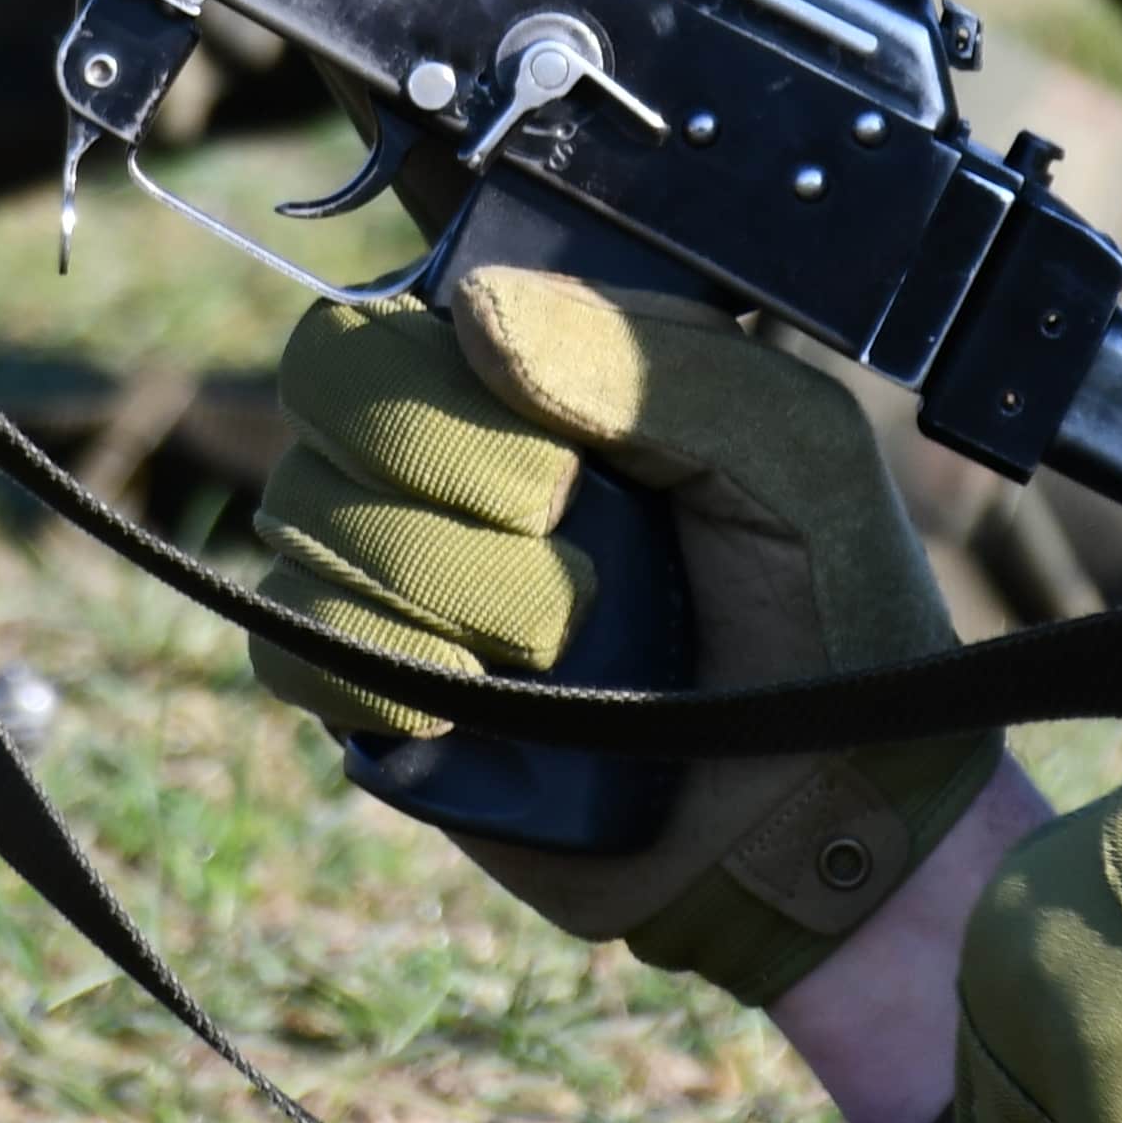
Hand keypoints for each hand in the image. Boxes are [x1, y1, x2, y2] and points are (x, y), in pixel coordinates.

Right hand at [247, 258, 995, 1006]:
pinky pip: (292, 649)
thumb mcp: (786, 445)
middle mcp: (446, 460)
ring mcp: (402, 576)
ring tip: (563, 643)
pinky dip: (375, 669)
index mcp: (536, 375)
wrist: (829, 812)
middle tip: (558, 529)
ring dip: (449, 585)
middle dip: (436, 462)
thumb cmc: (826, 606)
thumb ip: (643, 357)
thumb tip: (472, 310)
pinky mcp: (380, 700)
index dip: (447, 382)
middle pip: (324, 390)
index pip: (392, 311)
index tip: (561, 468)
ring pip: (309, 519)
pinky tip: (473, 702)